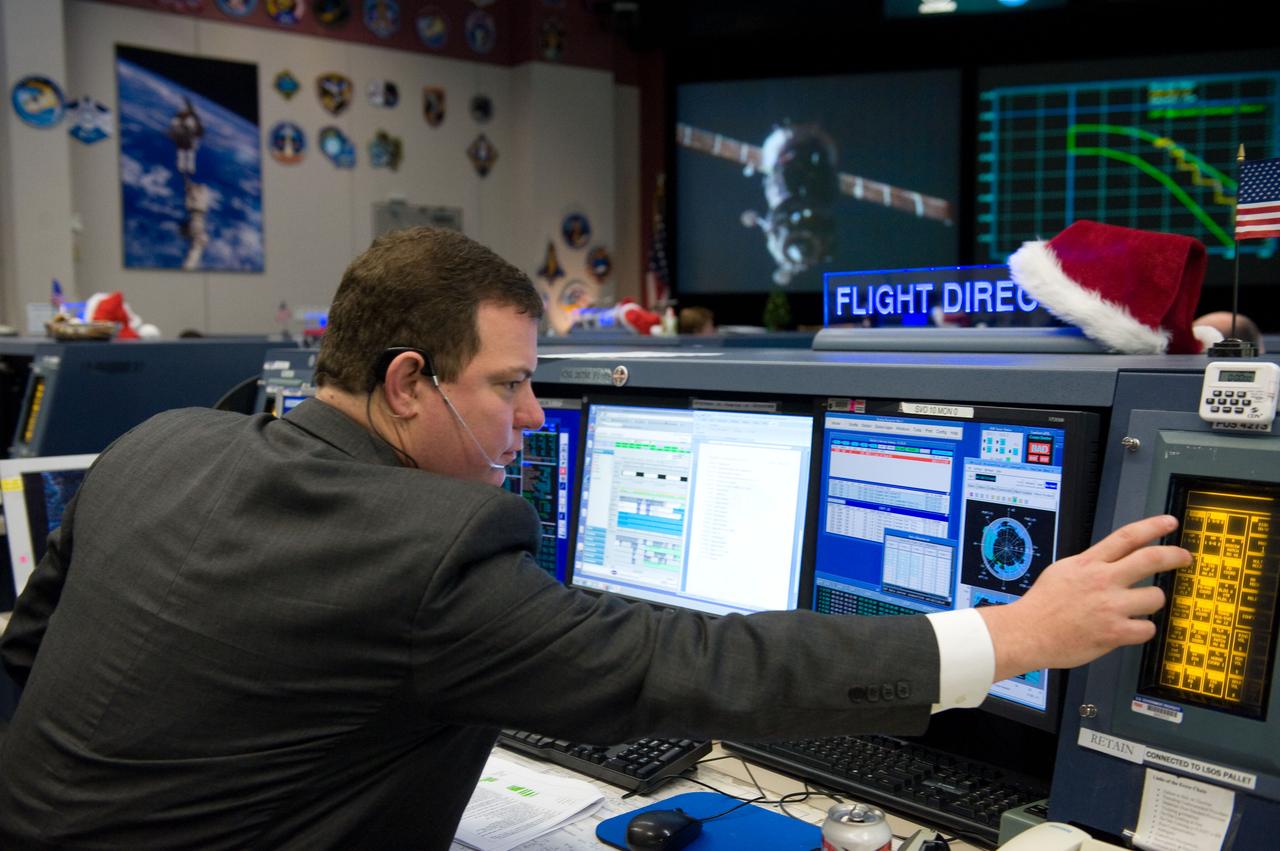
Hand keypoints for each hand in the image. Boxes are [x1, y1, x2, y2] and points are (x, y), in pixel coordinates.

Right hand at [979, 515, 1189, 680]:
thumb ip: (1091, 565)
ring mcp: (1111, 606)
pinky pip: (1147, 629)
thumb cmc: (1042, 606)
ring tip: (1138, 607)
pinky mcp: (1115, 632)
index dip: (1153, 527)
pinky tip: (1128, 629)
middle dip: (1176, 555)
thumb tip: (1113, 560)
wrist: (1027, 633)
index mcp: (1089, 563)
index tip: (1169, 523)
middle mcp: (1103, 580)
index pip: (1127, 536)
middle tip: (1184, 557)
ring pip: (1155, 597)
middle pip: (1151, 559)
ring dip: (1152, 602)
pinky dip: (1141, 630)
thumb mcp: (1063, 571)